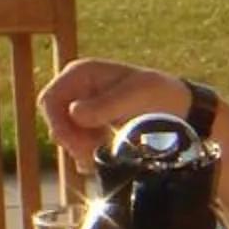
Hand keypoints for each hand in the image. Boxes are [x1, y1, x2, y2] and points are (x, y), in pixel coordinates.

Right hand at [38, 57, 189, 163]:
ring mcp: (82, 107)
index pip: (49, 100)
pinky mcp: (89, 125)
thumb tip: (74, 113)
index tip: (77, 144)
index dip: (58, 124)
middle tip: (92, 153)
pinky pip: (75, 143)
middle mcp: (77, 88)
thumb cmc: (160, 96)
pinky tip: (103, 156)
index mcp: (81, 72)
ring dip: (79, 149)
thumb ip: (105, 104)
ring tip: (102, 154)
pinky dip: (86, 153)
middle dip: (70, 139)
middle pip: (54, 120)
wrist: (179, 110)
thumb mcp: (136, 96)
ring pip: (64, 135)